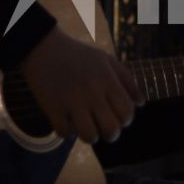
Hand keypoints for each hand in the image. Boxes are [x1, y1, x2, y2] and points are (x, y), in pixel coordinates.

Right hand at [22, 28, 142, 142]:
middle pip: (111, 129)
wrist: (42, 47)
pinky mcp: (52, 108)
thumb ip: (126, 80)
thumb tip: (141, 103)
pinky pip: (64, 133)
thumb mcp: (106, 60)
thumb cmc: (79, 54)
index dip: (125, 120)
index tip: (118, 118)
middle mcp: (92, 92)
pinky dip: (67, 133)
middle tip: (104, 128)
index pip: (126, 112)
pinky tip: (67, 123)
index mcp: (107, 80)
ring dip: (90, 136)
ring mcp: (71, 101)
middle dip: (110, 134)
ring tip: (86, 128)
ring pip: (89, 136)